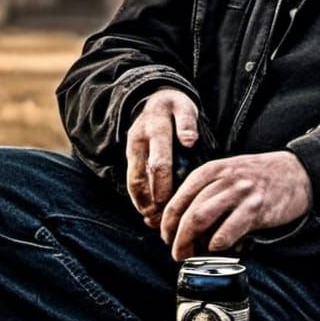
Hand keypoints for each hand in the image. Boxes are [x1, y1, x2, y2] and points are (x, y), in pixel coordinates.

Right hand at [125, 88, 198, 227]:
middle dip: (149, 201)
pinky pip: (131, 181)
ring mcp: (131, 151)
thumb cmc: (174, 107)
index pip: (158, 162)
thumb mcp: (183, 107)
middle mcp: (138, 142)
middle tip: (161, 220)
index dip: (163, 186)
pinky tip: (149, 214)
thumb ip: (187, 123)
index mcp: (155, 129)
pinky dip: (139, 199)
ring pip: (132, 182)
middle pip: (139, 178)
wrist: (153, 98)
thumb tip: (189, 141)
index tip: (170, 204)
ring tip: (153, 222)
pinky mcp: (130, 158)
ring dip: (141, 204)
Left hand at [160, 151, 311, 261]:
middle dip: (176, 238)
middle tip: (176, 253)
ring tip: (190, 255)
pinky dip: (217, 245)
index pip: (178, 198)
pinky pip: (227, 232)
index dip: (167, 222)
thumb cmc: (260, 176)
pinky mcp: (256, 209)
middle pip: (188, 212)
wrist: (297, 172)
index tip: (166, 237)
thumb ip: (207, 190)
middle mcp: (223, 180)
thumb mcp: (229, 173)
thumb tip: (184, 222)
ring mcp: (239, 194)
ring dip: (190, 243)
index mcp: (211, 170)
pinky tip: (217, 249)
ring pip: (201, 220)